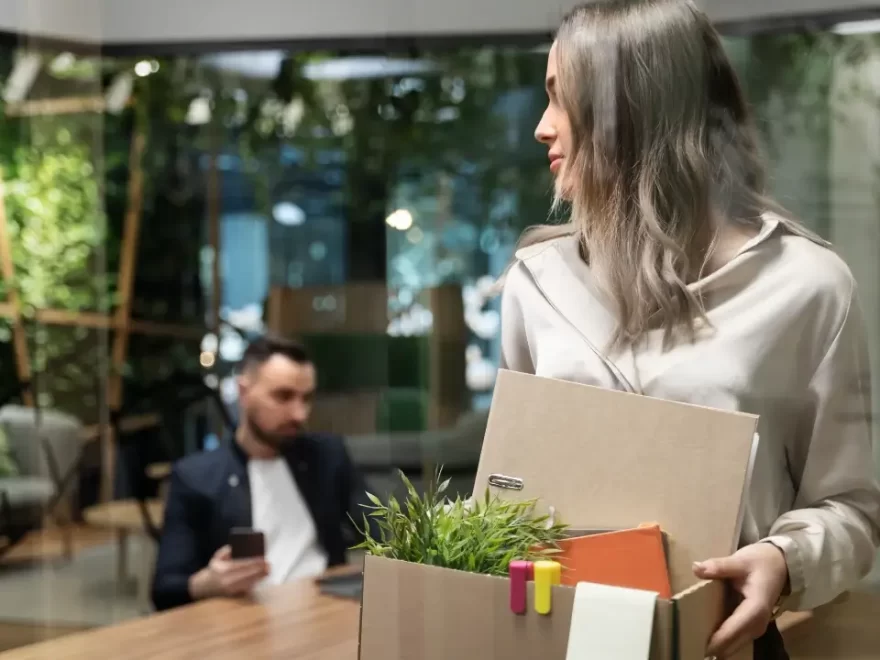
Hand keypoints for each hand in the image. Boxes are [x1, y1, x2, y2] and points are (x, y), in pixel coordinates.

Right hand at [188, 545, 269, 599]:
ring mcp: (230, 591)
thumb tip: (236, 547)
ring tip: (267, 571)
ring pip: (248, 584)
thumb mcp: (217, 558)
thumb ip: (226, 551)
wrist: (204, 588)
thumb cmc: (214, 570)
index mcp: (223, 570)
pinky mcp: (233, 598)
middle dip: (259, 571)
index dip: (253, 563)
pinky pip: (247, 590)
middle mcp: (227, 582)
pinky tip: (261, 577)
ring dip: (259, 577)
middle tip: (268, 566)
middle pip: (247, 576)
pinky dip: (254, 583)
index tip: (263, 559)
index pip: (242, 566)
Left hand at [693, 543, 788, 658]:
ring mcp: (755, 628)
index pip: (734, 630)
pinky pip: (734, 640)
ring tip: (691, 638)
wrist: (779, 565)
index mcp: (756, 609)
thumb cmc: (760, 562)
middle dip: (712, 645)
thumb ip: (720, 566)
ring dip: (715, 644)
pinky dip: (720, 640)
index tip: (695, 643)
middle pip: (732, 643)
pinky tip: (702, 634)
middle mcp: (758, 624)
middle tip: (687, 639)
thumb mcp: (740, 560)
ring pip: (733, 645)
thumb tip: (697, 568)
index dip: (715, 639)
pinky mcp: (751, 627)